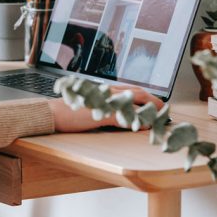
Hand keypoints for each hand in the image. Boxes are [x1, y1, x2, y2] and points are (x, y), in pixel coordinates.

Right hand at [49, 85, 164, 131]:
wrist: (51, 113)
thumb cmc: (67, 111)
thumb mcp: (88, 107)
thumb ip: (104, 109)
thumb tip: (118, 115)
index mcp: (104, 90)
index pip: (131, 89)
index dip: (146, 95)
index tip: (157, 103)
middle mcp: (106, 92)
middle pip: (137, 92)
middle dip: (154, 101)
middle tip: (165, 111)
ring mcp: (104, 102)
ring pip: (133, 102)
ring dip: (149, 110)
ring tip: (161, 118)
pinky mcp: (100, 114)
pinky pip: (122, 117)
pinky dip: (134, 122)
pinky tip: (143, 127)